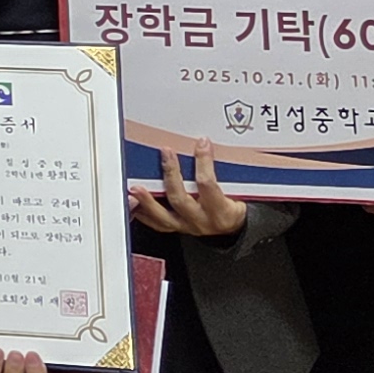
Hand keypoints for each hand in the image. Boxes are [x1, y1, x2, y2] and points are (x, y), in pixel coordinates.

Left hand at [127, 141, 246, 239]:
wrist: (234, 229)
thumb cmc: (235, 207)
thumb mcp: (239, 191)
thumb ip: (225, 172)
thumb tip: (209, 144)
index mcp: (221, 211)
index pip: (208, 185)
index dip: (204, 162)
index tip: (202, 143)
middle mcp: (202, 220)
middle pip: (181, 198)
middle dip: (171, 174)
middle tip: (165, 154)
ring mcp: (187, 227)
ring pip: (163, 216)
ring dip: (148, 200)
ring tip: (136, 187)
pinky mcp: (178, 229)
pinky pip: (157, 224)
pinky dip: (143, 213)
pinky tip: (134, 201)